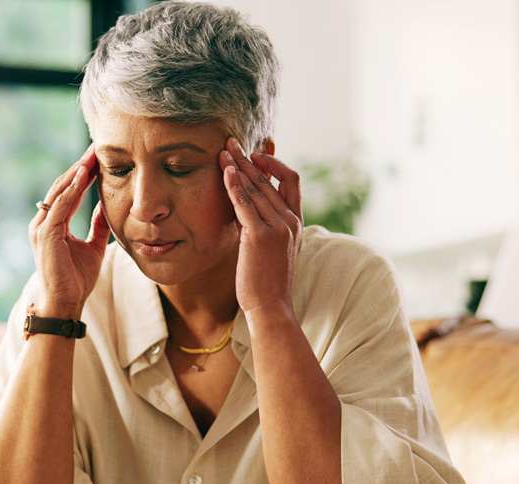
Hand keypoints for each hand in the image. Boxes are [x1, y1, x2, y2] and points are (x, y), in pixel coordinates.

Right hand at [28, 146, 109, 318]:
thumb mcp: (93, 246)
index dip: (83, 172)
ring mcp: (41, 227)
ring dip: (77, 172)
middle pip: (62, 186)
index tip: (99, 156)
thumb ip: (98, 225)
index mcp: (52, 223)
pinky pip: (60, 206)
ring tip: (92, 154)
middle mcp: (42, 222)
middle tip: (97, 146)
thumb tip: (106, 206)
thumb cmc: (76, 279)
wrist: (65, 304)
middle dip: (80, 165)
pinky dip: (72, 190)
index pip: (67, 191)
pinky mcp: (46, 235)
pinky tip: (84, 175)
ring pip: (60, 192)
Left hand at [219, 137, 302, 316]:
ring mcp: (277, 227)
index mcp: (295, 222)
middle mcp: (290, 221)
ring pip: (257, 188)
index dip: (274, 163)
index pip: (291, 180)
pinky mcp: (260, 236)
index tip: (255, 154)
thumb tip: (246, 209)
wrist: (270, 306)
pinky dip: (235, 185)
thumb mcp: (270, 248)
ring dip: (238, 166)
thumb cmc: (266, 281)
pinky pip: (245, 204)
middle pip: (269, 179)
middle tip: (231, 143)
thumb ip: (263, 225)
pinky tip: (226, 172)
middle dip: (249, 159)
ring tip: (223, 152)